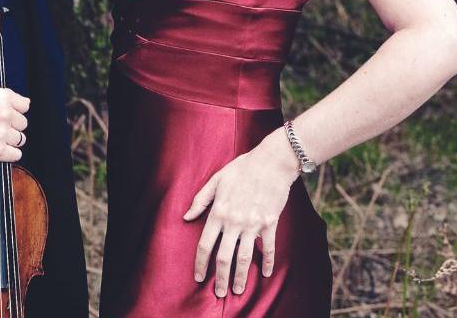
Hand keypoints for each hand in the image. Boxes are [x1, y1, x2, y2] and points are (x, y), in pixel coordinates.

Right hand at [0, 84, 29, 162]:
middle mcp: (5, 114)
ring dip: (10, 140)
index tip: (9, 115)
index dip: (16, 111)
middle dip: (12, 126)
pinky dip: (9, 154)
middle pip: (23, 124)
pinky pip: (16, 154)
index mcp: (2, 97)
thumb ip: (1, 94)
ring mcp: (2, 133)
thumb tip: (21, 100)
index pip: (24, 105)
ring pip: (20, 139)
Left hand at [183, 132, 299, 296]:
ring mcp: (253, 225)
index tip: (199, 277)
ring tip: (237, 290)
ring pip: (245, 258)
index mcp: (218, 212)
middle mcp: (234, 222)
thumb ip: (200, 200)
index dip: (200, 263)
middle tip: (218, 293)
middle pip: (224, 257)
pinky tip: (264, 274)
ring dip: (240, 276)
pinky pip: (268, 248)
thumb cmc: (241, 169)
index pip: (205, 244)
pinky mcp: (270, 224)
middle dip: (219, 277)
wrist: (271, 163)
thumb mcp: (215, 180)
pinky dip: (267, 263)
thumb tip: (186, 217)